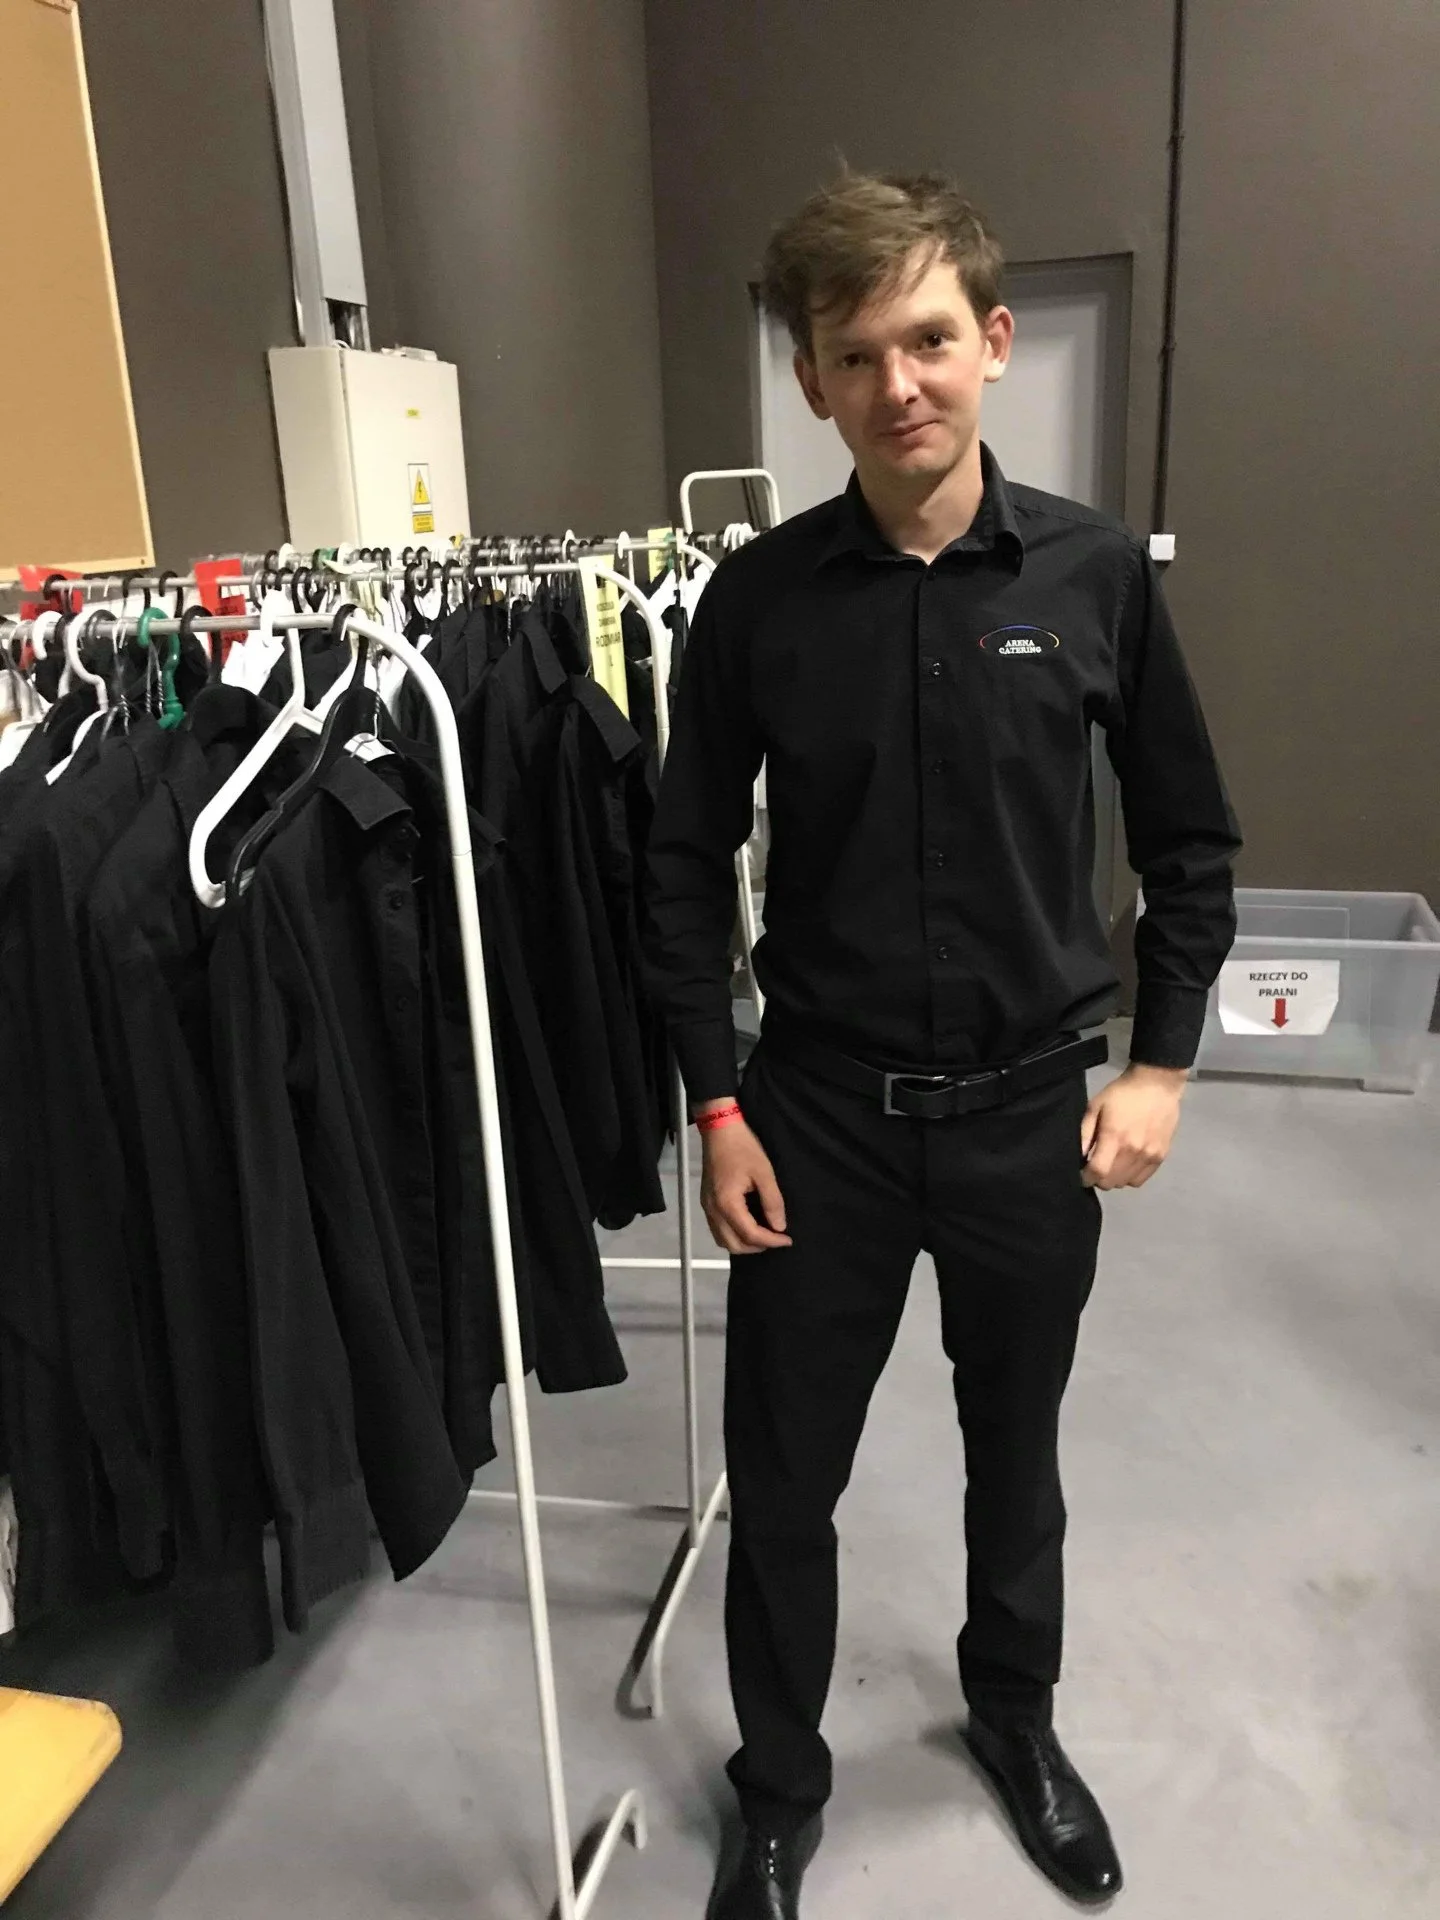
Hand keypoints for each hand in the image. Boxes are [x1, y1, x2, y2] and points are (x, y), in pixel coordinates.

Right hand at [697, 1106, 792, 1253]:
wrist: (719, 1129)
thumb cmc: (743, 1148)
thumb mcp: (764, 1172)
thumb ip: (772, 1202)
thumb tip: (779, 1227)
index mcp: (727, 1204)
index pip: (750, 1235)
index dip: (771, 1241)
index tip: (788, 1239)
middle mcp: (713, 1211)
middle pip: (733, 1245)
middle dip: (757, 1247)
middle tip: (776, 1238)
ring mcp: (707, 1207)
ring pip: (723, 1240)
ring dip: (743, 1243)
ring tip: (763, 1235)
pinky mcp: (706, 1202)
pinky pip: (718, 1230)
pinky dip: (733, 1235)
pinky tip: (748, 1225)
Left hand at [1080, 1062, 1188, 1189]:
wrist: (1157, 1084)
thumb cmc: (1122, 1093)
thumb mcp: (1096, 1106)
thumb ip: (1085, 1133)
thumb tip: (1079, 1157)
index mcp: (1114, 1137)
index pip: (1098, 1172)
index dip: (1086, 1178)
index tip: (1082, 1174)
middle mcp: (1133, 1150)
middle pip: (1111, 1182)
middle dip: (1098, 1178)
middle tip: (1096, 1166)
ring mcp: (1149, 1155)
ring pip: (1125, 1183)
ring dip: (1114, 1178)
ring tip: (1111, 1165)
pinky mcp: (1161, 1156)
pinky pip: (1141, 1179)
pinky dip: (1130, 1177)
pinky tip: (1126, 1165)